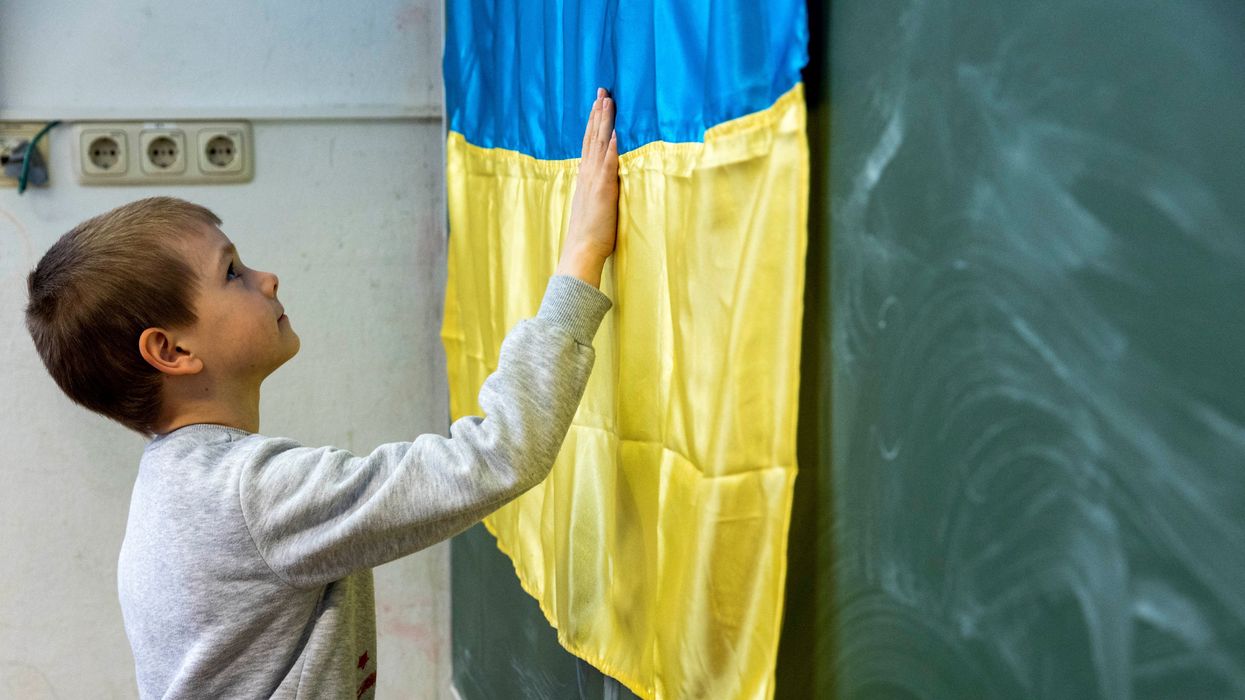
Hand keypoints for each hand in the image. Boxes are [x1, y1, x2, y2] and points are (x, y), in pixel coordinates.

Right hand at [557, 87, 618, 287]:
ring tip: (607, 102)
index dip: (594, 122)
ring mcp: (594, 181)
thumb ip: (594, 187)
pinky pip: (607, 165)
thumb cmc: (589, 233)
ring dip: (603, 122)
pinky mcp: (603, 191)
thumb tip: (596, 177)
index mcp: (585, 177)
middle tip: (602, 90)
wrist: (581, 250)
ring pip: (598, 145)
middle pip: (593, 137)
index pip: (590, 143)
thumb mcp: (591, 204)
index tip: (598, 103)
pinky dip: (610, 148)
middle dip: (598, 113)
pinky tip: (615, 133)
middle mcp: (588, 174)